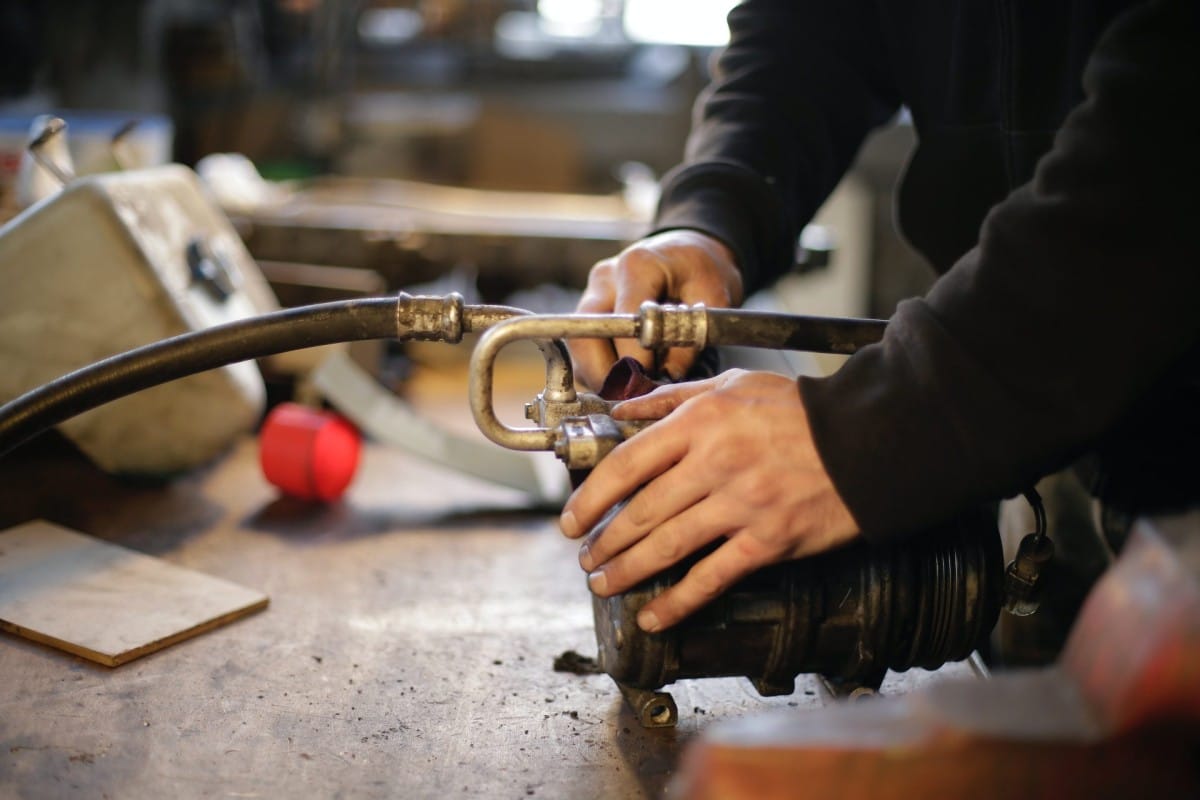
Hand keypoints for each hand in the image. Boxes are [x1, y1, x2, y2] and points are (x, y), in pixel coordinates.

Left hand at [558, 370, 858, 631]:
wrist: (866, 440)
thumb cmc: (800, 411)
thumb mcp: (733, 385)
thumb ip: (673, 398)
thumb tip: (622, 409)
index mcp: (701, 423)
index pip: (627, 463)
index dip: (592, 497)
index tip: (572, 519)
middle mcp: (715, 464)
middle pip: (642, 511)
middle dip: (605, 541)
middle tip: (586, 557)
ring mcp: (741, 505)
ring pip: (668, 545)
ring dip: (628, 570)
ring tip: (604, 583)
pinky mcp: (768, 541)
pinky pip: (712, 577)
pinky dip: (679, 601)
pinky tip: (655, 616)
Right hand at [569, 230, 742, 388]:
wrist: (689, 250)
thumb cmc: (702, 269)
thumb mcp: (713, 297)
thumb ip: (691, 337)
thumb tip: (667, 376)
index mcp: (637, 267)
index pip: (622, 325)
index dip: (636, 361)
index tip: (654, 381)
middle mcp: (605, 279)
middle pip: (584, 338)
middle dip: (606, 376)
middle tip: (634, 396)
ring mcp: (592, 293)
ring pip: (578, 348)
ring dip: (601, 376)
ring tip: (633, 390)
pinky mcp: (589, 311)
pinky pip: (584, 350)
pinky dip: (600, 370)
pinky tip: (625, 379)